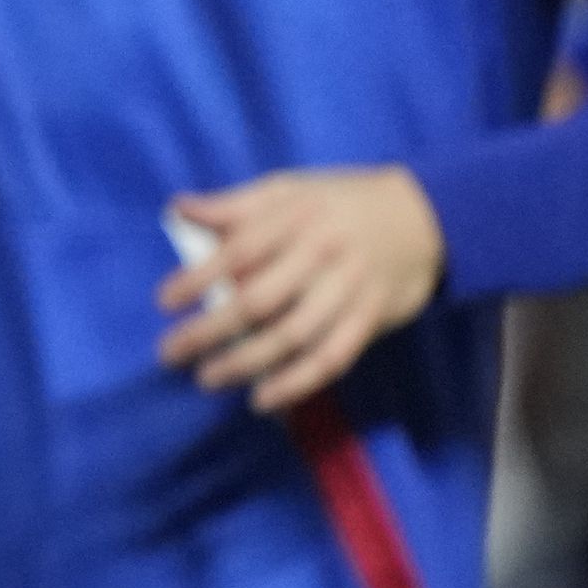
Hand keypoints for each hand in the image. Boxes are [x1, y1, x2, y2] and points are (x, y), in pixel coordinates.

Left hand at [156, 168, 445, 411]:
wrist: (423, 217)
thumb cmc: (339, 202)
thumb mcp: (288, 189)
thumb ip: (234, 205)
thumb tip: (178, 209)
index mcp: (295, 219)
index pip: (238, 252)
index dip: (198, 278)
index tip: (164, 303)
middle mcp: (321, 256)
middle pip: (260, 301)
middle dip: (210, 331)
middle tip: (170, 353)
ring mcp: (348, 291)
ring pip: (293, 336)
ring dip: (247, 363)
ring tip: (208, 378)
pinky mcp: (370, 320)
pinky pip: (332, 358)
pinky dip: (297, 383)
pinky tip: (263, 399)